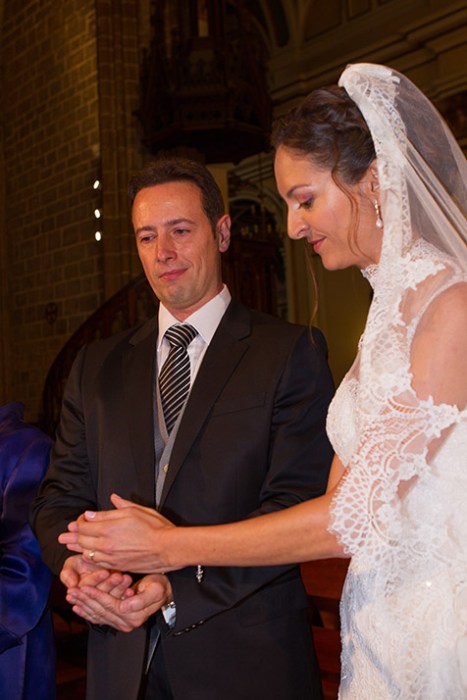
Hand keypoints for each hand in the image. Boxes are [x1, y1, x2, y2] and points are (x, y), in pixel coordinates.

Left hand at [58, 494, 176, 573]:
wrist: (167, 548)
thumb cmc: (155, 527)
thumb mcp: (135, 510)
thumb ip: (114, 509)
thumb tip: (95, 511)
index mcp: (109, 527)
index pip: (84, 525)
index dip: (79, 522)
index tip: (80, 519)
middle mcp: (105, 543)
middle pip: (82, 539)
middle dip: (72, 535)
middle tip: (64, 534)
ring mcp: (110, 556)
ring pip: (86, 552)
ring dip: (77, 547)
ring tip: (68, 545)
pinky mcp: (116, 565)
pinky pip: (96, 563)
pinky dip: (89, 558)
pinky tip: (86, 555)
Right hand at [60, 554, 134, 612]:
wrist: (94, 559)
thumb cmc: (81, 561)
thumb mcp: (71, 565)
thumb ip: (67, 574)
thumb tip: (71, 585)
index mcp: (81, 593)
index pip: (88, 586)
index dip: (96, 579)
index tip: (104, 572)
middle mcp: (93, 598)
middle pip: (101, 593)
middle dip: (110, 584)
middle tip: (118, 576)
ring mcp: (104, 601)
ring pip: (112, 597)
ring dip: (119, 589)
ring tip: (126, 579)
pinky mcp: (115, 601)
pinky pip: (120, 602)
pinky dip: (125, 595)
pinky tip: (131, 591)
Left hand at [66, 573, 172, 631]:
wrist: (164, 591)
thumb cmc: (159, 586)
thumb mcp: (155, 590)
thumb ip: (140, 600)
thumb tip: (125, 606)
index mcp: (134, 616)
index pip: (109, 604)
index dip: (95, 595)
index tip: (83, 586)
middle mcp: (126, 623)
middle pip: (100, 610)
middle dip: (84, 600)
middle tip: (71, 590)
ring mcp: (121, 623)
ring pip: (97, 614)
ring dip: (82, 605)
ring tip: (71, 596)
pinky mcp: (117, 620)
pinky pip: (98, 617)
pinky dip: (86, 612)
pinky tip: (77, 606)